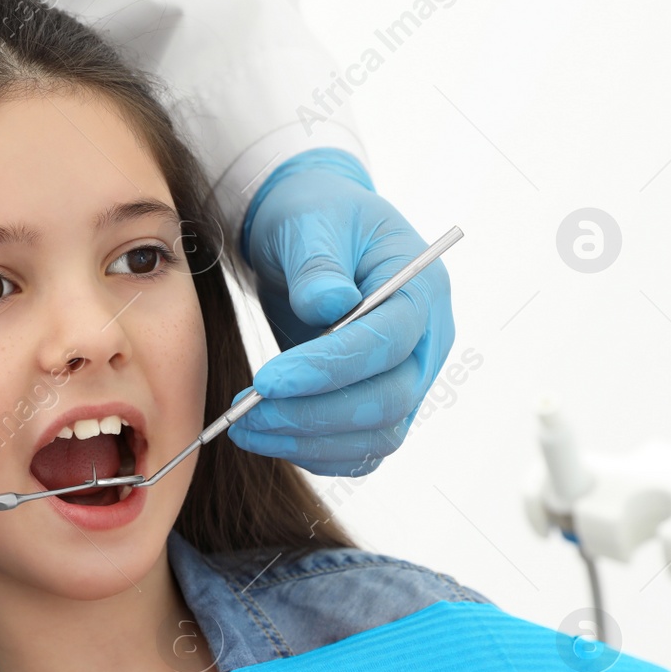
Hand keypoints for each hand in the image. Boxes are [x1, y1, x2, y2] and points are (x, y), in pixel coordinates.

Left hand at [230, 147, 454, 475]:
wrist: (312, 237)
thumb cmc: (316, 218)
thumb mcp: (311, 221)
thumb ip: (318, 262)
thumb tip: (327, 306)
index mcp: (422, 290)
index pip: (390, 343)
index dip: (329, 368)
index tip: (266, 381)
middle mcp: (426, 342)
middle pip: (389, 401)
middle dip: (313, 414)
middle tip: (246, 413)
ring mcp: (408, 378)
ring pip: (376, 436)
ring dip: (308, 442)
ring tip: (244, 427)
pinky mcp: (378, 402)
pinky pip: (359, 449)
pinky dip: (314, 452)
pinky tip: (267, 436)